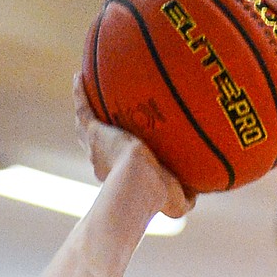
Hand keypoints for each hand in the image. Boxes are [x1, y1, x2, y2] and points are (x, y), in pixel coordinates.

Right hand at [73, 77, 193, 219]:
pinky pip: (83, 108)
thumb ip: (187, 193)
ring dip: (85, 109)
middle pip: (100, 144)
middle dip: (101, 134)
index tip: (128, 151)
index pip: (120, 164)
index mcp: (122, 176)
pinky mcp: (92, 133)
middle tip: (104, 122)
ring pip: (85, 125)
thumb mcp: (178, 200)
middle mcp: (104, 162)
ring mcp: (96, 146)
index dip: (122, 158)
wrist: (141, 184)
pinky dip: (80, 93)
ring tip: (84, 90)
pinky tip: (79, 76)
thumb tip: (197, 191)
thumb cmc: (160, 197)